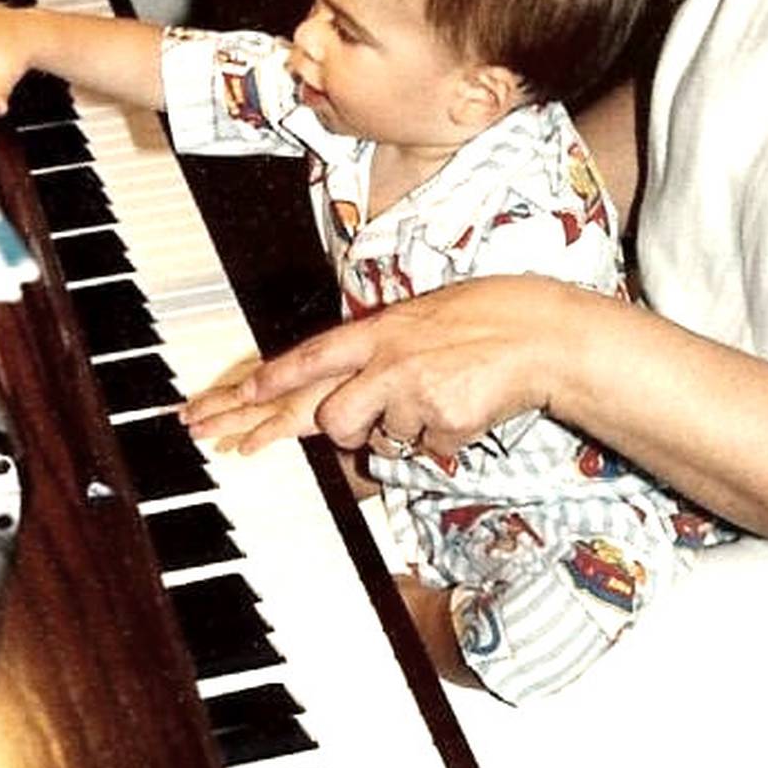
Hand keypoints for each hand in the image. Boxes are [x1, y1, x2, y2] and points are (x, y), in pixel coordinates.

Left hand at [189, 276, 566, 460]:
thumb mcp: (423, 317)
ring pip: (379, 440)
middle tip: (251, 438)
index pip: (308, 359)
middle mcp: (388, 362)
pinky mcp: (440, 424)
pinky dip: (441, 437)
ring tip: (441, 394)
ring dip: (402, 430)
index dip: (265, 383)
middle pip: (326, 416)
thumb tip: (352, 390)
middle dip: (302, 430)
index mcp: (381, 330)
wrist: (541, 335)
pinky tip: (466, 407)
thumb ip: (383, 349)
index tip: (226, 400)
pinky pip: (423, 450)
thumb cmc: (490, 317)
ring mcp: (413, 395)